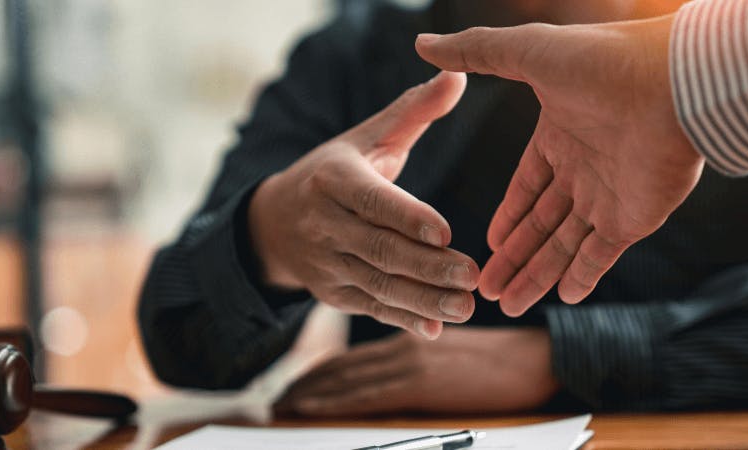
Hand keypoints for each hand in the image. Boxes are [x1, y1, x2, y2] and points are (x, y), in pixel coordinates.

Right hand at [249, 72, 479, 338]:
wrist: (275, 221)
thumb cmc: (335, 172)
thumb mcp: (366, 137)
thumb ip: (413, 111)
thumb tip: (459, 75)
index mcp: (333, 178)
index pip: (372, 200)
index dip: (406, 218)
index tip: (444, 232)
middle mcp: (324, 223)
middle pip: (379, 249)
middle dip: (426, 267)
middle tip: (472, 275)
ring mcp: (326, 262)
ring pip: (378, 285)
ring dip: (422, 300)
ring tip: (466, 307)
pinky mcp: (332, 293)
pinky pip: (370, 308)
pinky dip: (402, 320)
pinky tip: (435, 328)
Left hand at [275, 327, 557, 415]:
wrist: (535, 358)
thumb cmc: (502, 361)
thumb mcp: (453, 354)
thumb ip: (420, 360)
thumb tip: (394, 378)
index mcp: (409, 341)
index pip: (354, 358)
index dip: (320, 373)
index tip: (296, 386)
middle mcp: (402, 348)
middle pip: (342, 369)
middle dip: (307, 385)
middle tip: (278, 400)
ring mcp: (410, 364)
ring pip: (347, 380)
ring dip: (312, 394)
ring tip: (285, 405)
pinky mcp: (421, 382)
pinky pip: (367, 394)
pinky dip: (336, 401)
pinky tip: (315, 407)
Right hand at [416, 15, 704, 315]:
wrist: (672, 82)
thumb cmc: (602, 61)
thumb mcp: (527, 53)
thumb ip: (476, 52)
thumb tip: (423, 44)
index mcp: (559, 137)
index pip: (526, 188)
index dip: (507, 216)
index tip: (487, 244)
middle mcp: (583, 170)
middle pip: (540, 225)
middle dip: (512, 258)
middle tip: (483, 290)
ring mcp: (609, 196)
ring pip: (565, 246)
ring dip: (536, 275)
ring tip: (507, 306)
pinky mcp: (635, 217)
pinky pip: (603, 255)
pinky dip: (584, 277)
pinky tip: (561, 298)